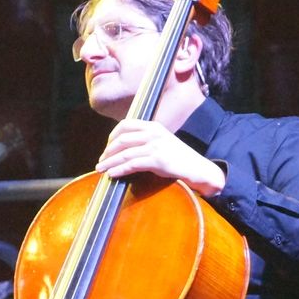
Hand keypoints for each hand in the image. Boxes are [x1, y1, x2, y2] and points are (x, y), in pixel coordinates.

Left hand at [94, 119, 225, 195]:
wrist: (198, 168)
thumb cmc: (179, 159)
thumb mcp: (161, 143)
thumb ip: (145, 142)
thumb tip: (124, 150)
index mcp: (153, 126)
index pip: (126, 125)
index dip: (112, 136)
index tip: (107, 147)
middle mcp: (154, 133)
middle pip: (122, 139)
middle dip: (108, 151)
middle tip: (101, 161)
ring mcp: (156, 146)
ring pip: (125, 153)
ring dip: (109, 162)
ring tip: (101, 169)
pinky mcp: (157, 160)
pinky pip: (132, 164)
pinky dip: (119, 169)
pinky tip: (112, 174)